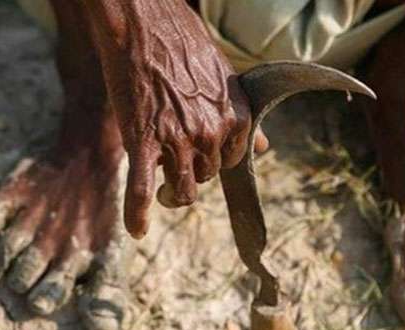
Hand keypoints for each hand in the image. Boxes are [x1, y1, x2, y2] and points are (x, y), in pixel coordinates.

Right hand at [86, 0, 266, 237]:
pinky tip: (136, 231)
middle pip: (205, 177)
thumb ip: (244, 118)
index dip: (214, 162)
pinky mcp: (143, 142)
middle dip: (192, 173)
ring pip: (182, 192)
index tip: (200, 155)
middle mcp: (210, 133)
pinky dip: (138, 215)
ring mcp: (177, 140)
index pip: (231, 162)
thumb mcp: (226, 78)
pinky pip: (141, 190)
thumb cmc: (183, 44)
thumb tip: (267, 147)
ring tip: (163, 191)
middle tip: (175, 161)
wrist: (143, 23)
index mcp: (234, 118)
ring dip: (173, 196)